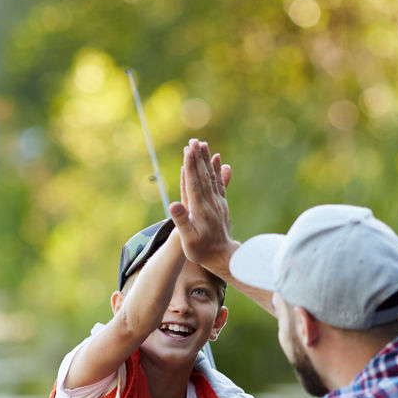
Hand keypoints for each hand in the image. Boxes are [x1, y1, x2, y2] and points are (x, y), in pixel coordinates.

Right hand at [171, 139, 234, 273]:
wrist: (224, 257)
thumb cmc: (202, 251)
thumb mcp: (188, 240)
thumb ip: (181, 221)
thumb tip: (173, 204)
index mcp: (200, 210)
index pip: (194, 183)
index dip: (191, 166)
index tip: (188, 151)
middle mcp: (211, 203)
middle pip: (204, 176)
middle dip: (199, 157)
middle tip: (195, 140)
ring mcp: (218, 202)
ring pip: (212, 176)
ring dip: (207, 160)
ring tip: (204, 144)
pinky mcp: (222, 204)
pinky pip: (220, 183)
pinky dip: (218, 170)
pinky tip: (218, 159)